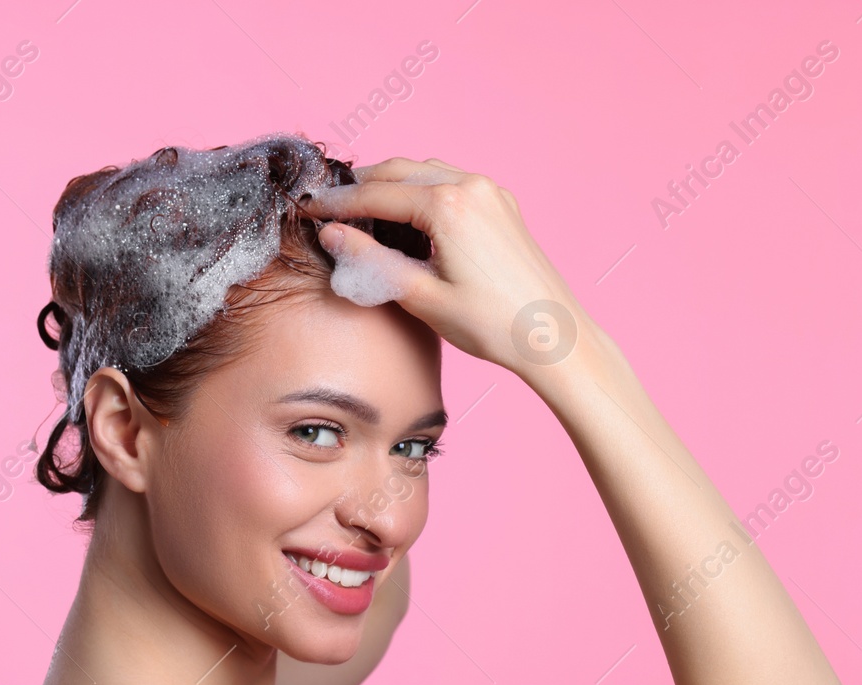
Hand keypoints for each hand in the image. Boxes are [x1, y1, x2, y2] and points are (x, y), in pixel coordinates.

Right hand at [303, 157, 588, 374]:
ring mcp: (490, 193)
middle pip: (400, 170)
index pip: (376, 194)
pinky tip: (407, 217)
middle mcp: (471, 186)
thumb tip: (332, 235)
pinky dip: (421, 191)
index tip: (309, 210)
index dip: (338, 204)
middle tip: (330, 207)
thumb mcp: (420, 295)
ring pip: (426, 172)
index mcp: (448, 205)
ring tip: (363, 211)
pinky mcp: (502, 205)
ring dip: (392, 185)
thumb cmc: (491, 324)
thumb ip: (371, 260)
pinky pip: (451, 183)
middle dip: (361, 186)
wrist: (552, 336)